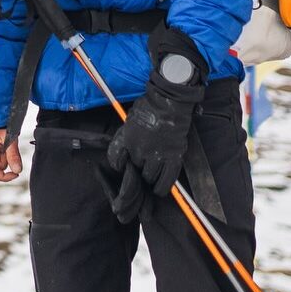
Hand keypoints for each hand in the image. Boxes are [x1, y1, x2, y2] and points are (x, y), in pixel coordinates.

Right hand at [0, 129, 22, 182]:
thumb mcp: (9, 140)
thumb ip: (13, 156)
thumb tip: (17, 170)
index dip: (5, 177)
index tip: (16, 174)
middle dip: (7, 159)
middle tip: (10, 146)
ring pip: (1, 162)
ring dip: (7, 155)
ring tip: (7, 142)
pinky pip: (0, 156)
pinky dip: (5, 152)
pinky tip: (5, 143)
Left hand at [106, 27, 205, 222]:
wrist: (170, 100)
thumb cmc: (149, 107)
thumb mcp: (129, 121)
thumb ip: (125, 138)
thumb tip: (121, 156)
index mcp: (126, 139)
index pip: (116, 161)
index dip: (120, 167)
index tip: (123, 171)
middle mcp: (139, 149)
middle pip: (134, 172)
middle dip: (135, 177)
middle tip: (138, 180)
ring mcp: (157, 154)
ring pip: (149, 178)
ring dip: (149, 181)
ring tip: (149, 182)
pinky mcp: (173, 157)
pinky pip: (167, 180)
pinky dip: (162, 187)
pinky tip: (160, 191)